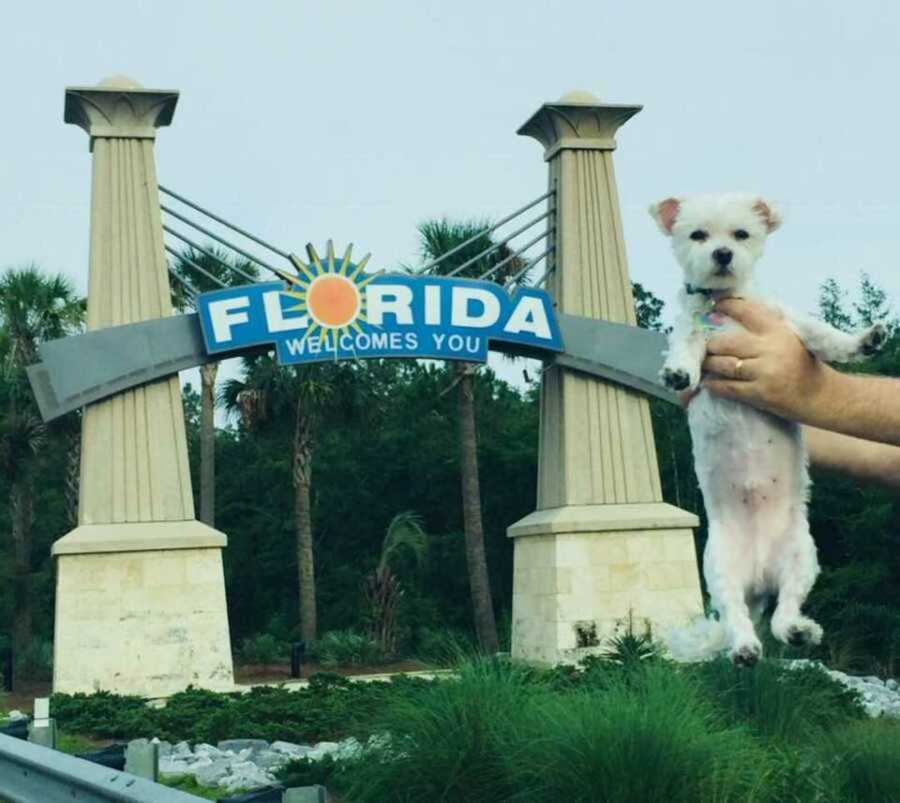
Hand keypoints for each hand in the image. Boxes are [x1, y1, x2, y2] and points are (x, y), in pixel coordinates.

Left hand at [699, 299, 833, 421]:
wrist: (819, 395)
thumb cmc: (801, 363)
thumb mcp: (789, 337)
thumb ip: (766, 326)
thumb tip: (734, 310)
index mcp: (778, 331)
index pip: (747, 311)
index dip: (727, 306)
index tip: (714, 305)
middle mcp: (770, 349)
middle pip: (726, 342)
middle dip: (710, 344)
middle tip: (703, 345)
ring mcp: (764, 372)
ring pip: (723, 365)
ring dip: (709, 364)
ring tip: (704, 362)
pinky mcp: (759, 393)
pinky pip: (727, 387)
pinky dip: (714, 385)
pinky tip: (707, 383)